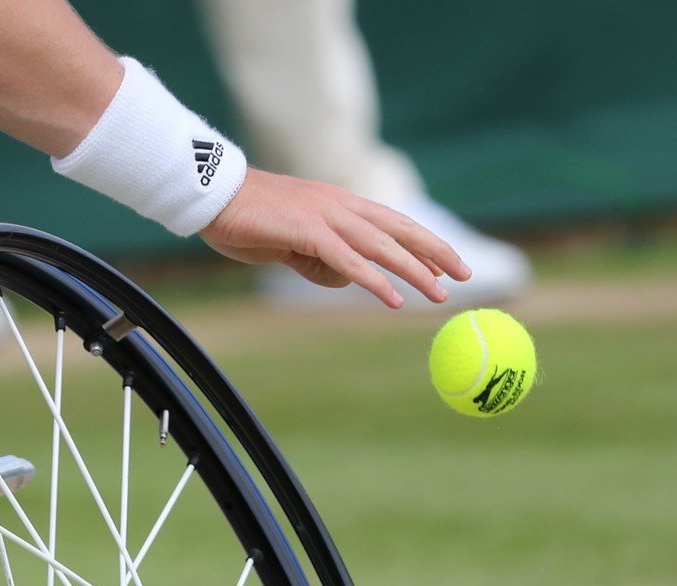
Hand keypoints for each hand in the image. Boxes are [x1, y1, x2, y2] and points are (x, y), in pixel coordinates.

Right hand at [199, 170, 471, 308]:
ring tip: (439, 295)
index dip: (423, 242)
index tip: (448, 262)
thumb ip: (320, 258)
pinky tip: (394, 298)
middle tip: (465, 275)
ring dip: (415, 271)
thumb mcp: (292, 242)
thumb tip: (346, 278)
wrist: (211, 195)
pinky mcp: (307, 231)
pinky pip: (350, 260)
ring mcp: (326, 216)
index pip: (392, 223)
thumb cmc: (247, 218)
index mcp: (338, 204)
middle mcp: (340, 205)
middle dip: (436, 252)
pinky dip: (374, 281)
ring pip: (382, 246)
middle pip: (400, 229)